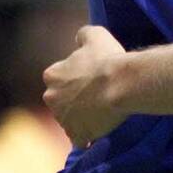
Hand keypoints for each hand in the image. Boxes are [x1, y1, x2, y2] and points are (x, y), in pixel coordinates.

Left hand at [42, 26, 127, 148]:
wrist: (120, 84)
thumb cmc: (107, 59)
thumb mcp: (95, 34)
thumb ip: (82, 35)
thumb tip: (78, 39)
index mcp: (52, 76)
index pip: (58, 78)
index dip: (74, 79)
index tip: (89, 79)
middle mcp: (51, 98)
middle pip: (60, 101)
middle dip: (73, 100)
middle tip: (94, 97)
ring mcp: (63, 119)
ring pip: (69, 120)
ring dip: (80, 118)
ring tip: (100, 113)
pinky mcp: (77, 134)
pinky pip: (79, 138)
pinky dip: (87, 136)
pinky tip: (98, 131)